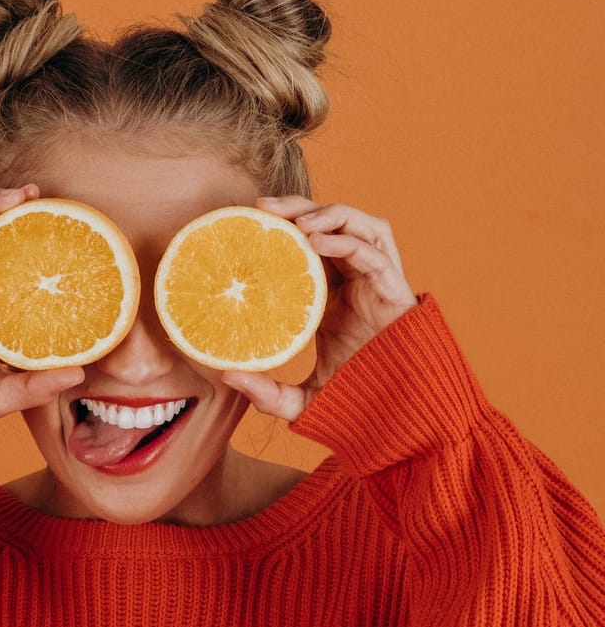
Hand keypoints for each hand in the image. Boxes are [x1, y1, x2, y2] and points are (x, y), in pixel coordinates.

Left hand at [223, 196, 417, 420]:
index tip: (249, 221)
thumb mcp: (301, 399)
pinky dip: (346, 241)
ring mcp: (378, 284)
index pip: (309, 245)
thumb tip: (228, 377)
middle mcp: (356, 282)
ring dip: (329, 214)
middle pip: (332, 224)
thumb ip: (267, 392)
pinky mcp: (396, 292)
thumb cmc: (355, 402)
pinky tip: (317, 242)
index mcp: (332, 295)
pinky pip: (374, 254)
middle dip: (300, 207)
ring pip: (360, 226)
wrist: (398, 419)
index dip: (283, 227)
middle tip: (263, 207)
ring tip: (296, 221)